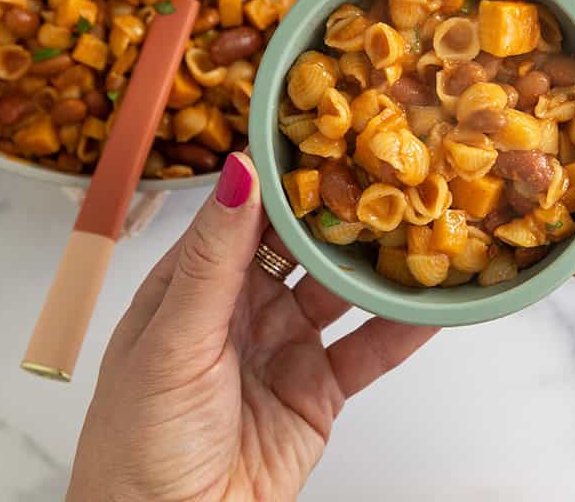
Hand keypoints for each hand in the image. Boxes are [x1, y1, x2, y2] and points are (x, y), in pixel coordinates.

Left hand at [68, 153, 436, 501]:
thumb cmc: (140, 442)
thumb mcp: (172, 340)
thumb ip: (214, 258)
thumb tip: (238, 170)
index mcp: (193, 284)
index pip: (245, 212)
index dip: (285, 174)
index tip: (329, 132)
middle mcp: (240, 307)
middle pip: (300, 246)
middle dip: (341, 211)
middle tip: (391, 167)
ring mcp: (283, 346)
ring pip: (340, 291)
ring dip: (377, 263)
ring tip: (423, 221)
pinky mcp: (318, 390)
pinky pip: (367, 351)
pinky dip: (403, 328)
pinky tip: (434, 302)